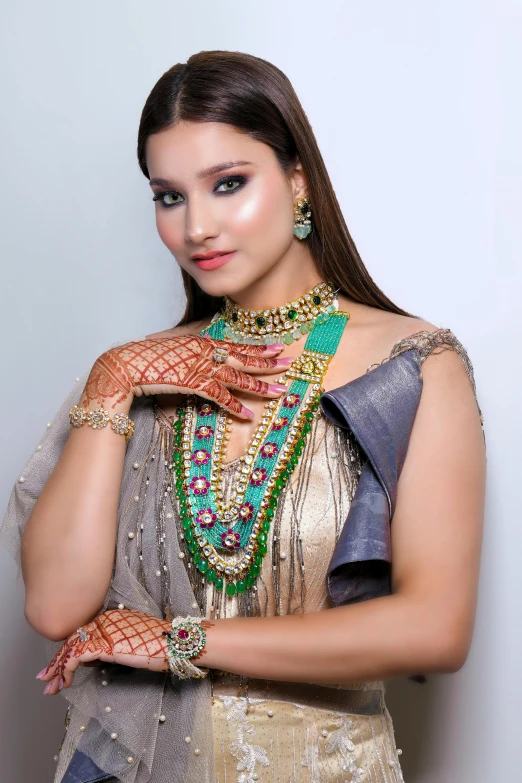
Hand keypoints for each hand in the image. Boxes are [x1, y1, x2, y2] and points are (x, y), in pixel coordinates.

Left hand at [35, 609, 171, 694]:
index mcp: (112, 617)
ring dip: (58, 668)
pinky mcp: (105, 644)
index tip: (59, 666)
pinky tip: (64, 681)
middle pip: (73, 639)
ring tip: (50, 685)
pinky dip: (66, 669)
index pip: (83, 633)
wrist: (174, 643)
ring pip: (71, 647)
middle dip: (57, 661)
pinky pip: (77, 656)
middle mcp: (105, 620)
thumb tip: (99, 657)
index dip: (68, 650)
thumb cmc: (160, 645)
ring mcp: (104, 630)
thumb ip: (115, 644)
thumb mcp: (133, 642)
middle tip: (45, 677)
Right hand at [81, 335, 291, 418]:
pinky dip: (234, 405)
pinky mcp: (192, 383)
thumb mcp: (174, 349)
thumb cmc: (147, 359)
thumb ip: (192, 354)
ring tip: (280, 391)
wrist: (126, 364)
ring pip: (237, 376)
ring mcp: (199, 367)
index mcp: (201, 342)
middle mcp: (204, 352)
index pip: (236, 345)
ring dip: (260, 385)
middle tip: (292, 363)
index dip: (258, 348)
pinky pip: (219, 396)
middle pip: (243, 357)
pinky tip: (248, 414)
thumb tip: (204, 361)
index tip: (278, 347)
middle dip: (269, 362)